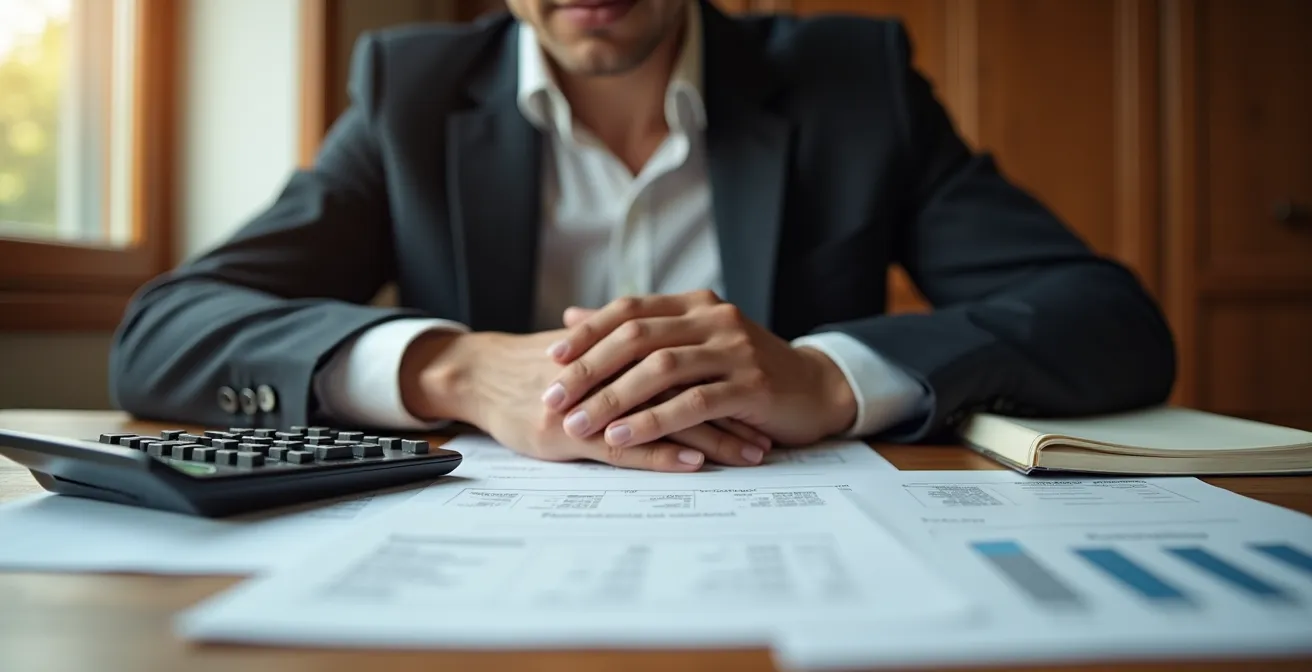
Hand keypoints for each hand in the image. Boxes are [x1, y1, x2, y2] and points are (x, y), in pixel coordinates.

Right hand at [399, 329, 770, 471]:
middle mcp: (609, 370)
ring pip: (663, 416)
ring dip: (712, 436)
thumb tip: (672, 353)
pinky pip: (624, 445)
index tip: (763, 400)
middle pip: (687, 388)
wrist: (475, 372)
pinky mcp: (566, 433)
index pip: (686, 363)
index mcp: (619, 347)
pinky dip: (662, 451)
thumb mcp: (584, 352)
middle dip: (734, 412)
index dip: (726, 380)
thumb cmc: (532, 367)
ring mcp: (588, 402)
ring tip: (753, 454)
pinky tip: (694, 460)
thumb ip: (625, 350)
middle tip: (771, 432)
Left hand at [540, 290, 858, 448]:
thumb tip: (573, 318)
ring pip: (660, 370)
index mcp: (695, 305)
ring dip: (613, 398)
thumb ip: (638, 331)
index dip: (588, 333)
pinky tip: (621, 437)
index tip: (552, 359)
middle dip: (590, 369)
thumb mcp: (693, 344)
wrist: (817, 389)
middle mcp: (714, 319)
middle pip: (637, 337)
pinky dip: (651, 421)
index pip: (630, 310)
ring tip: (578, 424)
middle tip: (553, 397)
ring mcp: (734, 350)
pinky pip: (691, 403)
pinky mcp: (751, 386)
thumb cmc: (747, 371)